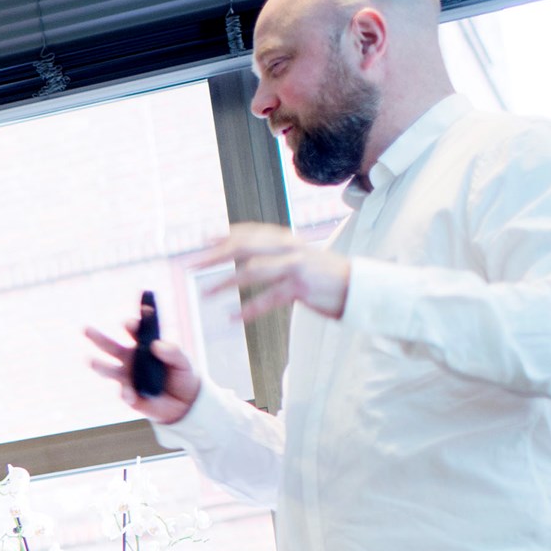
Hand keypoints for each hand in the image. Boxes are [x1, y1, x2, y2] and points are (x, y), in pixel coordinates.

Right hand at [84, 319, 199, 423]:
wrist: (184, 403)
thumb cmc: (182, 376)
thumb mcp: (184, 363)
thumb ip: (174, 352)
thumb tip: (156, 345)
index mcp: (142, 345)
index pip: (134, 331)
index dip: (132, 324)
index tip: (132, 322)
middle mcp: (130, 359)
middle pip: (111, 346)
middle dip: (98, 337)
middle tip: (85, 328)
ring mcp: (127, 378)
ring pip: (109, 370)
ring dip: (100, 366)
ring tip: (89, 360)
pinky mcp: (129, 396)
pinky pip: (124, 393)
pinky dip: (126, 393)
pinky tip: (131, 396)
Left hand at [194, 223, 350, 319]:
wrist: (359, 285)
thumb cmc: (326, 275)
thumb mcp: (300, 257)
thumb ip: (277, 255)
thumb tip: (248, 257)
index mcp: (287, 239)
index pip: (250, 232)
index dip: (225, 235)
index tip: (203, 239)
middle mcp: (288, 248)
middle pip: (244, 247)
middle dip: (214, 255)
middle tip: (191, 266)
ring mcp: (294, 267)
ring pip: (252, 272)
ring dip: (224, 283)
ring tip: (203, 294)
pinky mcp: (300, 288)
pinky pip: (268, 299)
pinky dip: (248, 309)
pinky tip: (231, 318)